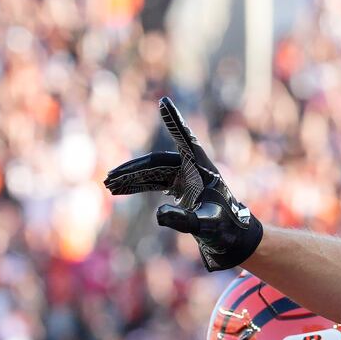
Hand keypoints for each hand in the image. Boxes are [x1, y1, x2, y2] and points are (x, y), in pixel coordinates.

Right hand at [104, 97, 262, 270]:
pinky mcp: (180, 186)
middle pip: (157, 163)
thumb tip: (159, 215)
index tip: (164, 101)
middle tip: (109, 178)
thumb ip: (184, 220)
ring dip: (131, 178)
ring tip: (109, 185)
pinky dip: (138, 185)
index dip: (174, 121)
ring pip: (152, 173)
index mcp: (203, 169)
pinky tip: (120, 190)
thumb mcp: (204, 226)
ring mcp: (185, 177)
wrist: (232, 238)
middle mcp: (193, 168)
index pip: (185, 140)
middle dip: (132, 170)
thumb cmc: (224, 229)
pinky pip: (154, 182)